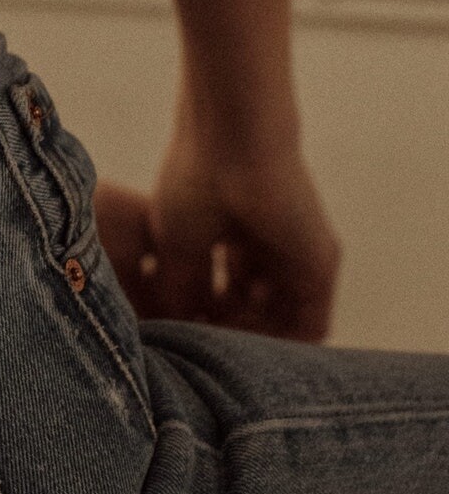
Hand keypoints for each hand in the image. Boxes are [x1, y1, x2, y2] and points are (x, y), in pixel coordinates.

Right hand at [95, 146, 339, 344]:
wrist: (232, 141)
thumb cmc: (195, 182)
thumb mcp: (177, 246)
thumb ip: (180, 292)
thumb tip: (173, 331)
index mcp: (235, 234)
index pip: (226, 293)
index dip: (202, 320)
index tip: (179, 337)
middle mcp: (269, 245)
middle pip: (254, 309)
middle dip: (226, 333)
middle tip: (201, 351)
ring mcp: (297, 254)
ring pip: (282, 320)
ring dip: (252, 341)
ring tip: (220, 350)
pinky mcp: (321, 263)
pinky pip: (309, 324)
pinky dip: (280, 343)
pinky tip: (247, 347)